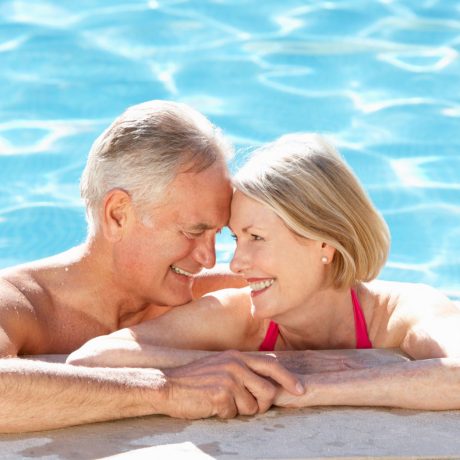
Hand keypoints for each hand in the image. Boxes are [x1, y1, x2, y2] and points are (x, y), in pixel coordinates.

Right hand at [161, 350, 303, 418]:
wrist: (167, 386)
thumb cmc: (195, 379)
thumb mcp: (221, 366)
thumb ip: (243, 371)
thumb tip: (267, 385)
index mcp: (237, 356)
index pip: (272, 364)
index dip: (288, 378)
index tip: (300, 389)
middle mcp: (235, 364)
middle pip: (268, 390)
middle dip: (263, 404)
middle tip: (252, 407)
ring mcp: (228, 379)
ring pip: (252, 407)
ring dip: (240, 411)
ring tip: (222, 402)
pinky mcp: (220, 394)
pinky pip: (234, 414)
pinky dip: (224, 415)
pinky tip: (212, 406)